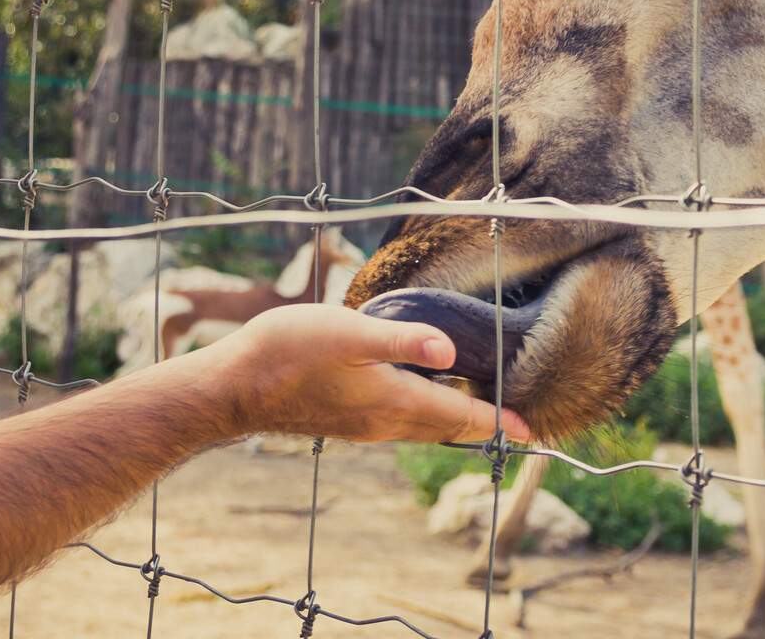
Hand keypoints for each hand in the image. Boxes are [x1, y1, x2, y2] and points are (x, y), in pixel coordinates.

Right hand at [188, 303, 531, 444]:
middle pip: (446, 428)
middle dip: (483, 427)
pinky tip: (424, 396)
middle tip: (517, 426)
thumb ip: (399, 339)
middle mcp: (383, 422)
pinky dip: (426, 415)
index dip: (497, 421)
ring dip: (455, 422)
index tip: (531, 431)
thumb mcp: (346, 333)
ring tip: (481, 411)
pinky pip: (401, 422)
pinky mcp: (345, 419)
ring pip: (424, 427)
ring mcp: (363, 425)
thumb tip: (449, 349)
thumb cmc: (287, 353)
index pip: (458, 415)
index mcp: (392, 402)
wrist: (233, 388)